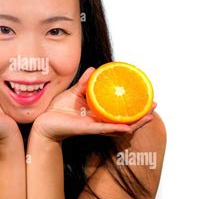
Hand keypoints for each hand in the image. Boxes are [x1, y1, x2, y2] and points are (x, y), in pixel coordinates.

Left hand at [32, 67, 156, 141]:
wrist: (45, 122)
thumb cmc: (59, 109)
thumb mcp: (74, 92)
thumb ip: (85, 83)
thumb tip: (94, 69)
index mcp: (98, 112)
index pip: (119, 110)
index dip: (133, 106)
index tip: (147, 97)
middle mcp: (100, 121)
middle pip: (125, 120)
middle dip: (141, 115)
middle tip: (154, 106)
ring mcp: (96, 126)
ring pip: (119, 127)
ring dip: (135, 123)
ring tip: (148, 117)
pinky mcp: (88, 129)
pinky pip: (104, 129)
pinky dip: (116, 128)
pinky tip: (128, 127)